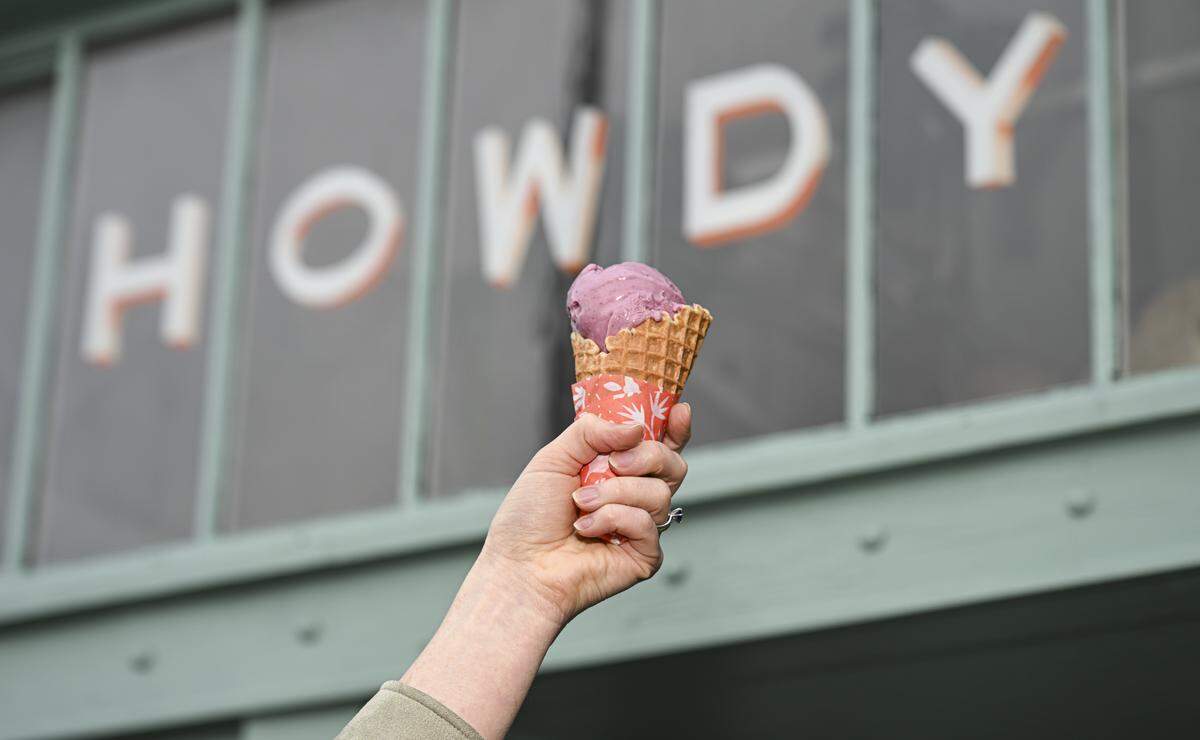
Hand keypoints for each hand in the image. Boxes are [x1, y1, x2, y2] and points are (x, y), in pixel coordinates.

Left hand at [480, 404, 692, 625]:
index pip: (659, 444)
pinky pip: (647, 524)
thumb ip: (593, 432)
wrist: (520, 564)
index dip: (675, 427)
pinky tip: (587, 528)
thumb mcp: (554, 457)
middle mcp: (634, 496)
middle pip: (673, 464)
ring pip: (660, 492)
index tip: (680, 410)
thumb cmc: (531, 515)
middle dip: (646, 456)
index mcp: (617, 469)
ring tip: (581, 503)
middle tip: (612, 464)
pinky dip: (613, 519)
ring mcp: (642, 526)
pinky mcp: (645, 556)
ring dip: (615, 492)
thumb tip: (637, 428)